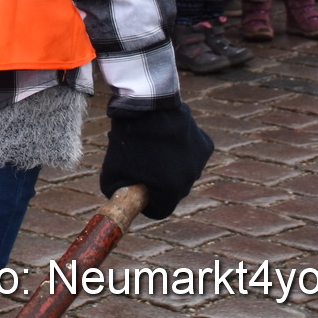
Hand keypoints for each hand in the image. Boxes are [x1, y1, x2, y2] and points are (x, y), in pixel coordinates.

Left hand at [100, 103, 213, 219]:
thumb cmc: (129, 139)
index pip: (159, 210)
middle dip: (157, 182)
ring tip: (152, 146)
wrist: (148, 107)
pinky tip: (167, 137)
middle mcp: (190, 180)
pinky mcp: (205, 145)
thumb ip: (116, 191)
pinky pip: (191, 155)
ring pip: (182, 171)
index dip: (145, 202)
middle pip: (171, 191)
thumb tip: (119, 198)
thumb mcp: (112, 171)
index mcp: (171, 192)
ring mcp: (200, 162)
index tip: (137, 190)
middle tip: (141, 164)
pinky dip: (181, 149)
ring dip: (169, 164)